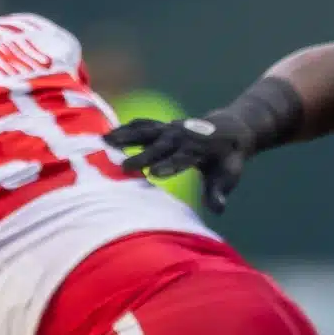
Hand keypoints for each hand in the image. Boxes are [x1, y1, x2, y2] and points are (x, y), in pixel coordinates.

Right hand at [104, 114, 252, 213]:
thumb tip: (218, 209)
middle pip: (160, 147)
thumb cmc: (227, 159)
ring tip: (104, 141)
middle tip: (124, 167)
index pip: (182, 159)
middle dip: (143, 156)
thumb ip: (219, 191)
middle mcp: (182, 137)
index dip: (169, 165)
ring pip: (146, 131)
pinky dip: (126, 128)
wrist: (229, 130)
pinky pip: (142, 125)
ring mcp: (171, 129)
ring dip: (125, 135)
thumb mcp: (229, 175)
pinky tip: (107, 134)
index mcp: (199, 150)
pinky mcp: (163, 126)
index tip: (154, 174)